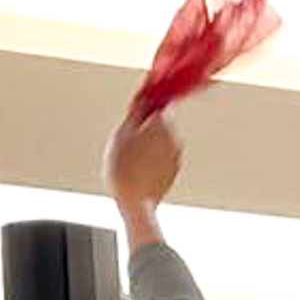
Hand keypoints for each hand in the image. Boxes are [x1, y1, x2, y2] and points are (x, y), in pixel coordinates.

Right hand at [104, 114, 181, 243]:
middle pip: (162, 122)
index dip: (148, 102)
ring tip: (129, 155)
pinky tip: (138, 167)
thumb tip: (145, 97)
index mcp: (162, 124)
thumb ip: (136, 112)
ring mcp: (176, 155)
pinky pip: (163, 156)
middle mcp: (174, 137)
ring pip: (162, 140)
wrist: (135, 202)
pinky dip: (153, 157)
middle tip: (127, 135)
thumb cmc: (124, 167)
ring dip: (149, 141)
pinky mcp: (174, 170)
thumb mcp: (122, 134)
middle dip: (147, 124)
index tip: (137, 107)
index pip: (161, 102)